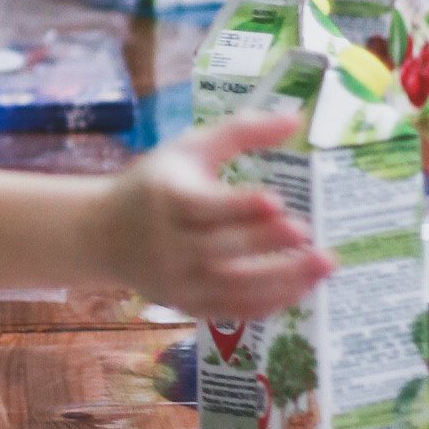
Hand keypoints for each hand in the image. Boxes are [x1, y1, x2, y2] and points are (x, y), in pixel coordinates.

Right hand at [108, 111, 331, 318]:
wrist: (105, 234)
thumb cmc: (156, 183)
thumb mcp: (190, 149)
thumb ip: (241, 131)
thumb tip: (296, 118)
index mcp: (165, 200)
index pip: (202, 206)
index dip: (239, 206)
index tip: (276, 198)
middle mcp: (168, 245)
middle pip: (221, 248)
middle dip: (266, 242)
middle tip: (308, 232)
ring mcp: (178, 281)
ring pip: (232, 287)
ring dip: (281, 279)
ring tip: (323, 264)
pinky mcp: (189, 305)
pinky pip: (233, 311)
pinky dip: (270, 303)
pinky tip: (303, 287)